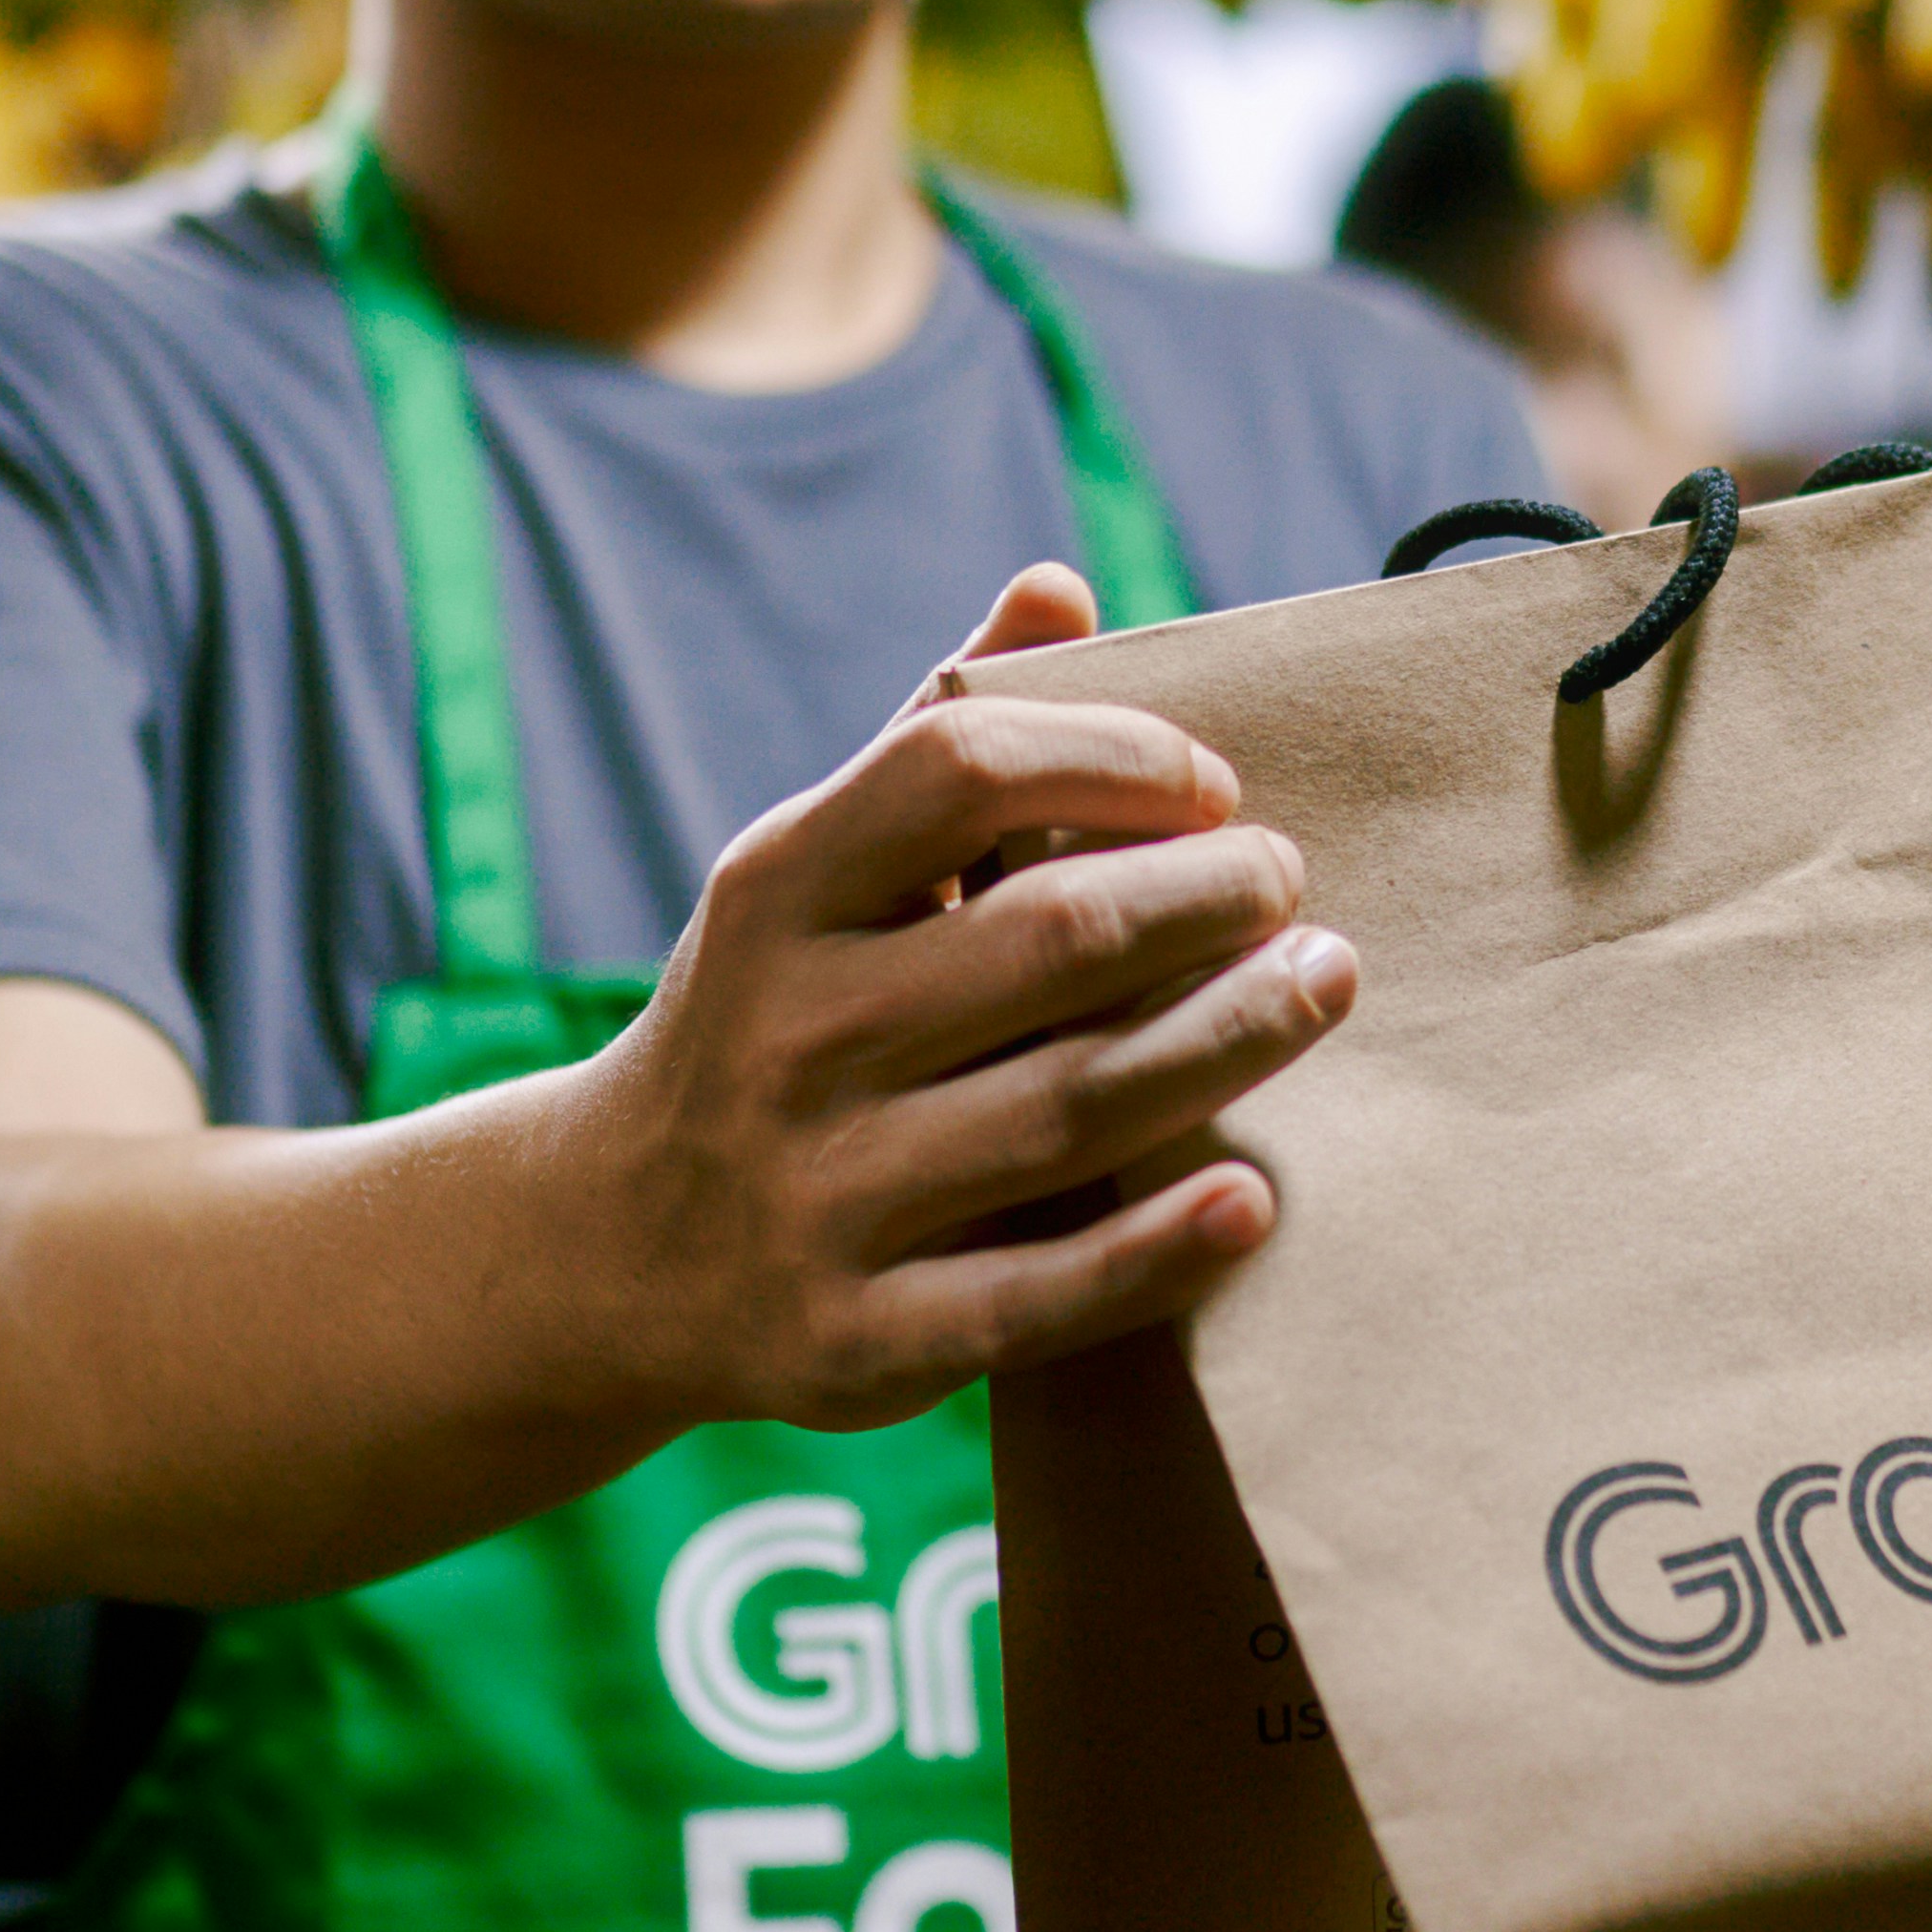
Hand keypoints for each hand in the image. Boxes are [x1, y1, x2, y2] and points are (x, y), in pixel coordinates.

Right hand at [555, 561, 1353, 1427]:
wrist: (604, 1249)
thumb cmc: (767, 1017)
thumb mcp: (810, 874)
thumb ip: (936, 739)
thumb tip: (1060, 589)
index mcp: (776, 892)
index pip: (962, 769)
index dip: (1115, 758)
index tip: (1209, 786)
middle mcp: (786, 1036)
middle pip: (1049, 938)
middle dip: (1207, 896)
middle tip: (1294, 887)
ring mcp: (815, 1196)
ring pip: (1066, 1110)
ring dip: (1228, 1040)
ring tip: (1327, 984)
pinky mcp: (852, 1342)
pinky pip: (1030, 1300)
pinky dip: (1151, 1253)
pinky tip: (1254, 1200)